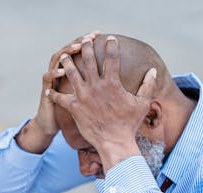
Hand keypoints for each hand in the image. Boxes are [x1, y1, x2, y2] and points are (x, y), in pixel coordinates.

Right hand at [15, 31, 99, 153]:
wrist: (52, 124)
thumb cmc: (72, 112)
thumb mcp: (84, 98)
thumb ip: (97, 87)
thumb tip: (118, 83)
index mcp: (72, 73)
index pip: (81, 52)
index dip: (89, 42)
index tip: (102, 36)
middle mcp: (61, 72)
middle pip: (69, 51)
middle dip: (79, 42)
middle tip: (90, 37)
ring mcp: (53, 81)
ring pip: (56, 61)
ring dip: (66, 53)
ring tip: (76, 48)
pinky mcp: (47, 92)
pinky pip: (48, 79)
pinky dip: (54, 74)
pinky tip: (62, 72)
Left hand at [47, 35, 156, 171]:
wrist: (115, 142)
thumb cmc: (130, 124)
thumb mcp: (142, 103)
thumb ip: (148, 85)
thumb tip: (153, 70)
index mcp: (112, 83)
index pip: (112, 58)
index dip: (111, 46)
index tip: (110, 38)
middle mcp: (96, 86)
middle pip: (87, 60)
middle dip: (85, 47)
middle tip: (84, 40)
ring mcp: (83, 96)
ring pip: (71, 73)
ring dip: (67, 63)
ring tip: (64, 56)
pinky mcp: (74, 108)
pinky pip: (60, 98)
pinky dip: (54, 94)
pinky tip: (49, 90)